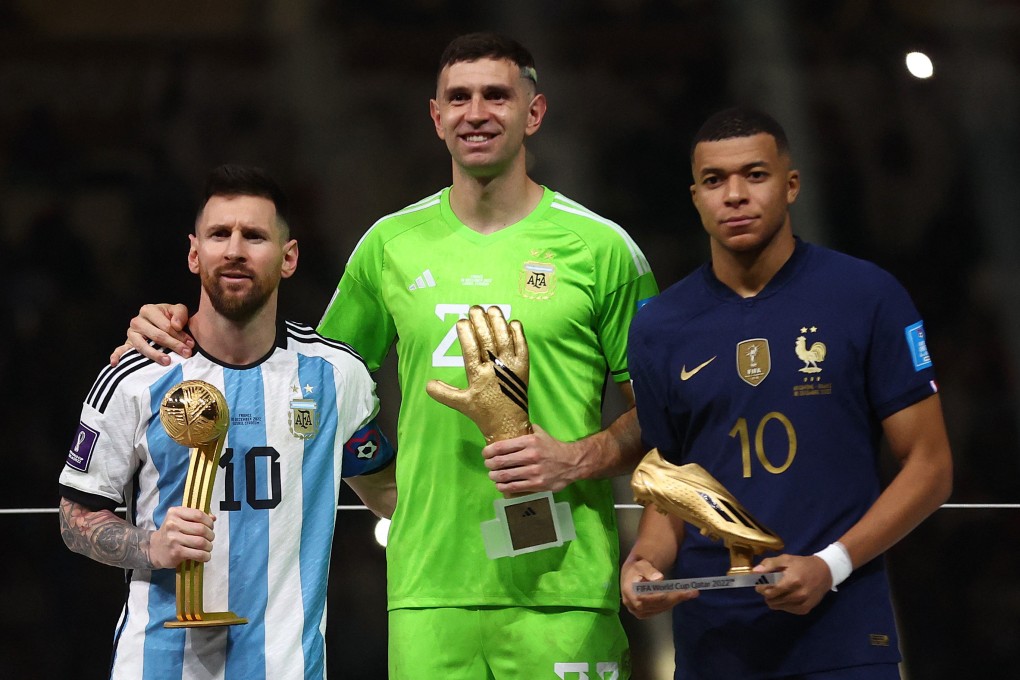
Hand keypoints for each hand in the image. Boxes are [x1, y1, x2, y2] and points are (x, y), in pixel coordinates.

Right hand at [110, 303, 193, 366]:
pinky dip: (116, 356)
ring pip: (142, 345)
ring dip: (155, 354)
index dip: (180, 335)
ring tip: (167, 361)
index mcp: (148, 310)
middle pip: (156, 336)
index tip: (190, 344)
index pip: (165, 326)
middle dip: (173, 345)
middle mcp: (137, 321)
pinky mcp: (127, 343)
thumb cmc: (169, 316)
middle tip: (186, 353)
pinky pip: (120, 349)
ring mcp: (131, 333)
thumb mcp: (177, 310)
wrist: (161, 321)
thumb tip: (176, 325)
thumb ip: (180, 314)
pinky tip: (115, 363)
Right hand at [148, 506, 214, 568]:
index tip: (210, 526)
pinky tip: (205, 556)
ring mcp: (173, 539)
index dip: (209, 521)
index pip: (198, 514)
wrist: (155, 549)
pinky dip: (205, 556)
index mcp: (175, 513)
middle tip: (210, 538)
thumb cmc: (172, 532)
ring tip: (208, 547)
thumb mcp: (180, 519)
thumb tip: (213, 518)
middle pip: (201, 529)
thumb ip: (196, 516)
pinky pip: (197, 554)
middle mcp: (172, 524)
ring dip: (209, 546)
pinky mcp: (176, 552)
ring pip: (201, 542)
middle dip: (210, 535)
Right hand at [426, 305, 530, 442]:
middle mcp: (495, 369)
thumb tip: (427, 384)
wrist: (509, 425)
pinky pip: (522, 347)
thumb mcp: (461, 404)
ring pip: (505, 339)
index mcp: (478, 376)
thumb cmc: (484, 413)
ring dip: (498, 322)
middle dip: (480, 322)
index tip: (461, 321)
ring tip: (492, 309)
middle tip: (474, 308)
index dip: (466, 333)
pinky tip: (513, 322)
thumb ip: (444, 393)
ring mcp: (511, 367)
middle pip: (488, 340)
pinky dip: (518, 334)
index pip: (471, 349)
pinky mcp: (524, 368)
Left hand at [482, 423, 580, 493]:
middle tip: (488, 465)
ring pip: (505, 476)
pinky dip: (503, 487)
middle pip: (501, 462)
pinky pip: (514, 487)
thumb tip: (511, 423)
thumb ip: (527, 429)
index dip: (489, 451)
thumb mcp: (541, 433)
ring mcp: (534, 472)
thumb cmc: (553, 447)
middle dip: (490, 464)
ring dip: (494, 476)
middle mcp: (531, 456)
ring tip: (492, 475)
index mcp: (530, 441)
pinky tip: (500, 485)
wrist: (572, 463)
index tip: (485, 453)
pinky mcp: (537, 484)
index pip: (502, 447)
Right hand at [621, 557, 697, 618]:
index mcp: (628, 592)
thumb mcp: (642, 565)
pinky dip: (672, 603)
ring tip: (690, 592)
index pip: (642, 599)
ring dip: (675, 600)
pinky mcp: (646, 613)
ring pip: (660, 608)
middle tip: (690, 592)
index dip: (655, 597)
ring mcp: (638, 611)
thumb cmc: (637, 568)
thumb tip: (659, 579)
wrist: (633, 575)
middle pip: (654, 605)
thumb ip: (649, 571)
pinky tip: (682, 596)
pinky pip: (660, 610)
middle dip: (673, 598)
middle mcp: (632, 604)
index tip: (668, 592)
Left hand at [753, 554, 831, 614]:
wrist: (825, 572)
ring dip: (774, 599)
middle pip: (771, 600)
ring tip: (779, 590)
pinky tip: (787, 595)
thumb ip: (769, 564)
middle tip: (770, 586)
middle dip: (766, 593)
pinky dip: (782, 603)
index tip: (761, 583)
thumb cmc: (802, 564)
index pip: (768, 591)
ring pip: (777, 606)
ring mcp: (802, 603)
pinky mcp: (805, 609)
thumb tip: (755, 572)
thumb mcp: (786, 559)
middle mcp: (798, 595)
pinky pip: (786, 610)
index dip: (761, 587)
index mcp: (792, 581)